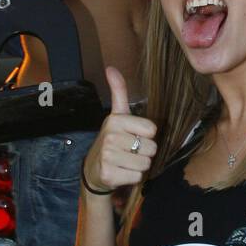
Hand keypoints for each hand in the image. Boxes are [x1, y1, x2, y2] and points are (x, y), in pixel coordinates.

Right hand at [82, 67, 157, 191]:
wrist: (94, 170)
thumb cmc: (112, 141)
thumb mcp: (116, 116)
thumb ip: (118, 92)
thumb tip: (111, 68)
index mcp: (115, 120)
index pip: (151, 129)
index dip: (146, 136)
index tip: (133, 136)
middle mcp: (110, 137)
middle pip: (151, 148)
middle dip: (144, 152)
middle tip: (129, 152)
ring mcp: (108, 157)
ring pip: (145, 164)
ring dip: (139, 166)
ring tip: (126, 162)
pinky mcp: (109, 175)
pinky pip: (138, 176)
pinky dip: (133, 177)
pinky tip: (121, 173)